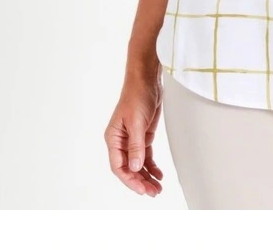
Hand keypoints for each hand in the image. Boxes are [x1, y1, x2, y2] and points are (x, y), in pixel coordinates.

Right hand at [104, 74, 164, 196]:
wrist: (147, 80)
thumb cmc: (137, 96)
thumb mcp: (137, 122)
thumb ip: (136, 146)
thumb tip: (135, 168)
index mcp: (113, 138)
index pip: (119, 166)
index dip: (130, 180)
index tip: (141, 189)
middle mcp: (121, 141)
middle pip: (129, 168)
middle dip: (140, 181)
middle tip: (153, 192)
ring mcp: (132, 139)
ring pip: (138, 164)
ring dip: (147, 176)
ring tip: (157, 188)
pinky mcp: (142, 136)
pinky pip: (145, 156)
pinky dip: (151, 166)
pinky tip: (159, 174)